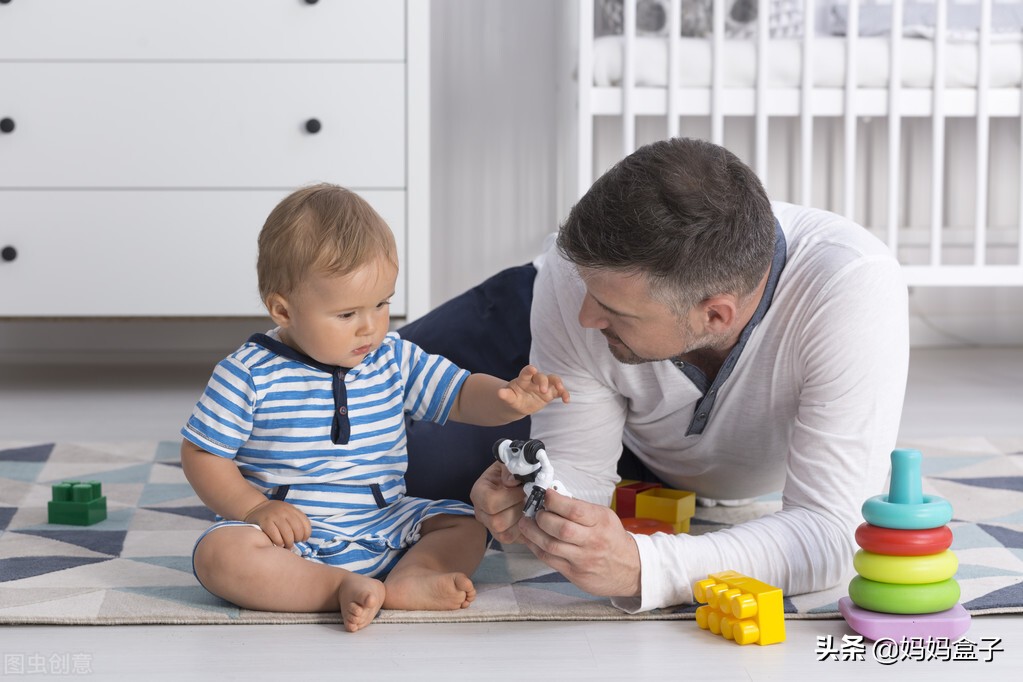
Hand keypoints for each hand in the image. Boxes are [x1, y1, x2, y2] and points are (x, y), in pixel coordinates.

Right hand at [243, 500, 311, 547]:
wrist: (255, 508)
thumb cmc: (274, 514)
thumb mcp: (287, 512)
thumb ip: (295, 521)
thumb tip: (303, 538)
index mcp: (292, 509)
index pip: (305, 523)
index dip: (306, 534)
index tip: (303, 539)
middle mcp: (285, 511)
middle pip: (297, 529)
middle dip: (297, 539)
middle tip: (293, 543)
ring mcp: (275, 516)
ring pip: (288, 533)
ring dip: (289, 543)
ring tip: (287, 545)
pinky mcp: (265, 522)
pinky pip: (276, 536)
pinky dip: (279, 542)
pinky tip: (279, 543)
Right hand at [470, 461, 526, 543]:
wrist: (516, 480)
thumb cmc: (511, 471)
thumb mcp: (510, 463)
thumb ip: (510, 470)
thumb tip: (511, 482)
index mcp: (479, 493)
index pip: (490, 502)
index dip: (511, 497)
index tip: (523, 487)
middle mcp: (481, 513)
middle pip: (497, 522)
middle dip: (518, 510)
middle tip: (529, 499)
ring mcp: (491, 527)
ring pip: (506, 534)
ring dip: (523, 522)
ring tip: (531, 508)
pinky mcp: (503, 536)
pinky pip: (514, 540)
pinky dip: (526, 530)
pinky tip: (532, 518)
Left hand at [497, 365, 569, 415]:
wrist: (519, 403)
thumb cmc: (512, 398)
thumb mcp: (508, 398)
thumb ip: (505, 395)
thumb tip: (499, 393)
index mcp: (523, 379)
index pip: (526, 372)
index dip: (529, 370)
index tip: (532, 369)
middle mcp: (535, 380)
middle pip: (542, 376)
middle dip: (543, 382)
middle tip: (542, 390)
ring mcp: (544, 385)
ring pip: (554, 380)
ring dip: (558, 384)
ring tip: (561, 390)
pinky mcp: (551, 393)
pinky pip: (560, 392)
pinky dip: (564, 394)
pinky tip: (567, 401)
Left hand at [517, 489, 641, 597]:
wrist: (629, 569)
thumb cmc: (612, 538)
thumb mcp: (604, 517)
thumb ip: (581, 508)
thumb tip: (555, 496)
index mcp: (601, 522)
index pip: (575, 510)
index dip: (555, 501)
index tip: (545, 494)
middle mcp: (593, 541)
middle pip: (561, 529)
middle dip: (541, 517)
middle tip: (534, 511)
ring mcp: (583, 559)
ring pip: (551, 545)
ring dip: (532, 532)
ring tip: (525, 523)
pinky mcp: (574, 573)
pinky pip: (549, 559)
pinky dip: (535, 547)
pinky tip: (530, 538)